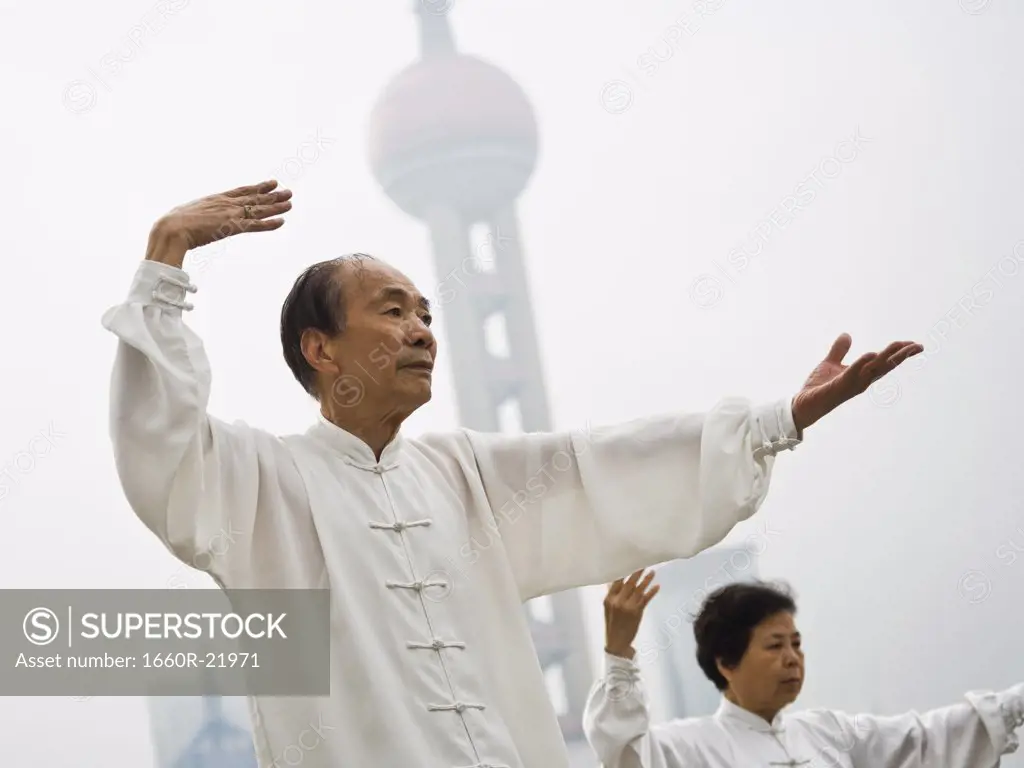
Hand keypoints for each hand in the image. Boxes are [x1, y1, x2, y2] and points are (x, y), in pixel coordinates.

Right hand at [146, 179, 291, 267]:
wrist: (171, 228)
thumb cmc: (174, 223)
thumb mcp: (189, 214)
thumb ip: (198, 215)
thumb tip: (194, 219)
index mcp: (216, 198)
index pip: (243, 191)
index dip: (259, 187)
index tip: (272, 183)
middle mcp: (226, 203)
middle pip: (255, 198)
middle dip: (273, 195)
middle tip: (288, 192)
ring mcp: (230, 214)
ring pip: (258, 210)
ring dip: (276, 207)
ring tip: (290, 203)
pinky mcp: (231, 227)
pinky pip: (255, 225)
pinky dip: (269, 224)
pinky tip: (282, 222)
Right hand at [604, 569, 659, 658]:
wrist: (617, 642)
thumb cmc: (612, 623)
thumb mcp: (608, 608)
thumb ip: (612, 594)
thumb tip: (613, 581)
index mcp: (609, 599)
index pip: (617, 581)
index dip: (624, 571)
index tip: (630, 561)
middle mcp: (618, 601)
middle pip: (629, 583)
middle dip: (636, 572)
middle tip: (643, 561)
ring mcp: (628, 606)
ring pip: (638, 590)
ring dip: (646, 580)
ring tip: (653, 571)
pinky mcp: (637, 612)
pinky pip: (645, 599)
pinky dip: (651, 592)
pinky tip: (657, 586)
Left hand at [791, 333, 922, 431]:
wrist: (802, 404)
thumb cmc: (818, 387)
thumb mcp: (830, 363)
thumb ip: (839, 350)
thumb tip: (846, 334)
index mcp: (861, 375)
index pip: (885, 362)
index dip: (900, 354)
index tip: (915, 345)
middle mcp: (860, 381)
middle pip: (885, 366)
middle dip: (902, 356)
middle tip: (918, 346)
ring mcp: (850, 385)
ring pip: (873, 369)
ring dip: (887, 357)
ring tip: (900, 345)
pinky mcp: (837, 388)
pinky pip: (851, 374)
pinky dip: (860, 364)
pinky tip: (870, 354)